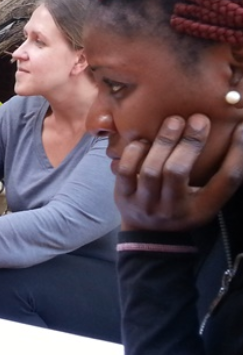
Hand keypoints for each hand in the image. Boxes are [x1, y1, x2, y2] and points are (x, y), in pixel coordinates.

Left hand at [114, 114, 242, 231]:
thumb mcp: (209, 199)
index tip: (241, 128)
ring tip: (174, 122)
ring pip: (151, 170)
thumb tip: (239, 134)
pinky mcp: (123, 196)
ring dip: (162, 143)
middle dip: (189, 142)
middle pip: (178, 172)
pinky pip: (125, 171)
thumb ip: (221, 175)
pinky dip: (134, 153)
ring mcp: (145, 203)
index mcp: (202, 208)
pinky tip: (144, 141)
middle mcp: (173, 208)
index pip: (226, 181)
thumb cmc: (185, 207)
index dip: (237, 153)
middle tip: (198, 119)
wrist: (150, 234)